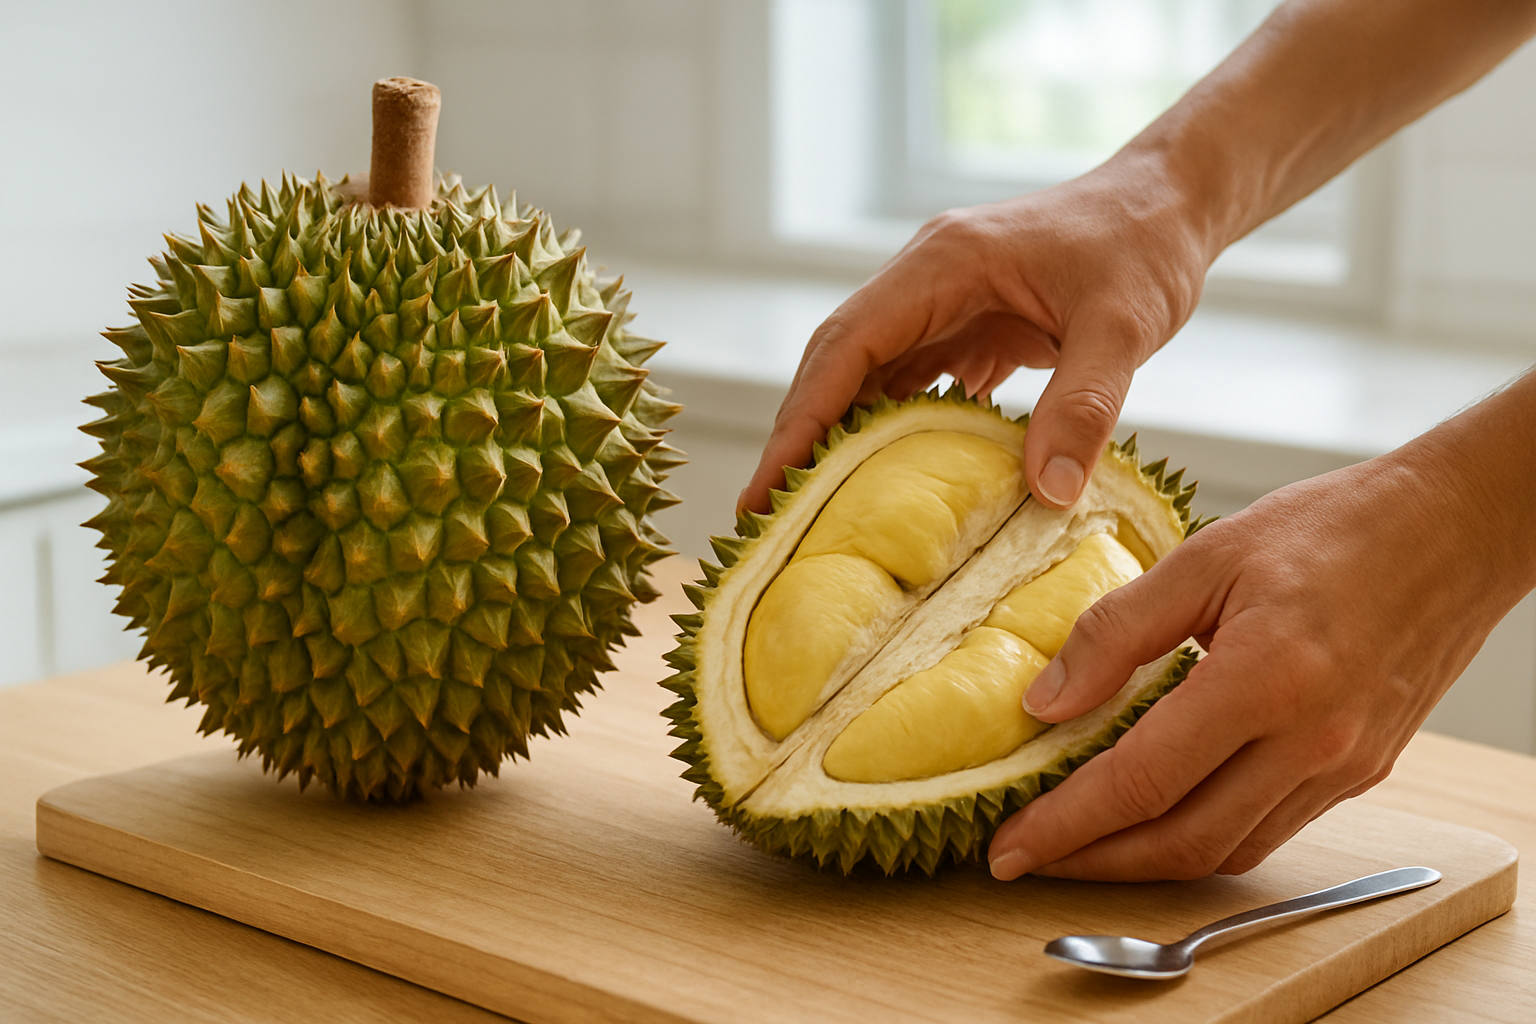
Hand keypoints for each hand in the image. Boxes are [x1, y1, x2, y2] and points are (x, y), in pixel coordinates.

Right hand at [738, 156, 1211, 513]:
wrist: (1170, 206)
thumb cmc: (1146, 248)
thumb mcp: (1126, 326)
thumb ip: (1085, 406)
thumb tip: (1046, 495)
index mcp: (944, 264)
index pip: (848, 344)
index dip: (803, 417)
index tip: (770, 483)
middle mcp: (926, 280)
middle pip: (839, 363)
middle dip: (801, 437)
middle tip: (766, 516)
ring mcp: (942, 304)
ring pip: (867, 378)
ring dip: (839, 440)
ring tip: (809, 514)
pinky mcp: (965, 328)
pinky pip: (909, 386)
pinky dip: (889, 434)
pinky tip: (880, 486)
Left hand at [988, 432, 1532, 881]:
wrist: (1454, 530)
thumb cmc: (1335, 529)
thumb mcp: (1206, 556)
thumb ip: (1117, 631)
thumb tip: (1045, 700)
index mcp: (1265, 680)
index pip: (1141, 781)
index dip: (1066, 824)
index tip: (1009, 846)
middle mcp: (1311, 741)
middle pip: (1183, 841)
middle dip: (1094, 862)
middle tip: (1028, 857)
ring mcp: (1344, 765)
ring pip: (1229, 850)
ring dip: (1147, 861)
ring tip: (1083, 842)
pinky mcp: (1361, 770)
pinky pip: (1270, 830)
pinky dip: (1205, 836)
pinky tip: (1162, 814)